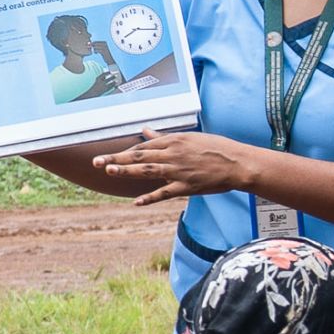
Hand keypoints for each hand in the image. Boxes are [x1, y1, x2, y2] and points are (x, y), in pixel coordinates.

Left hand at [90, 129, 255, 197]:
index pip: (143, 146)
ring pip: (148, 171)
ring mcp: (179, 171)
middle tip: (96, 162)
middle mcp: (173, 154)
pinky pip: (165, 192)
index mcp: (174, 141)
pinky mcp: (187, 186)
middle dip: (116, 159)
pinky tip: (137, 202)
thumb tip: (146, 131)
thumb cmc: (216, 148)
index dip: (124, 152)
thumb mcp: (189, 138)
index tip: (108, 154)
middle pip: (139, 157)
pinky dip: (150, 197)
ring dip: (127, 172)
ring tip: (109, 172)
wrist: (237, 163)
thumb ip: (165, 137)